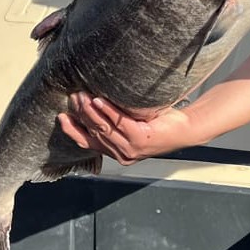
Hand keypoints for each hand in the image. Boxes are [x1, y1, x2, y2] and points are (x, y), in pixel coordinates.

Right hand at [58, 92, 193, 164]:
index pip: (88, 143)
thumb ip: (117, 120)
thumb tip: (96, 99)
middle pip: (94, 133)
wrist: (187, 129)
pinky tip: (99, 100)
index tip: (61, 117)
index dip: (73, 131)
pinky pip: (119, 123)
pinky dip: (107, 111)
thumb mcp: (134, 123)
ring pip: (103, 129)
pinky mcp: (141, 139)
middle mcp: (122, 153)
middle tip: (73, 97)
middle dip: (80, 115)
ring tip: (81, 96)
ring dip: (90, 111)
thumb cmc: (162, 123)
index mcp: (117, 152)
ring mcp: (131, 148)